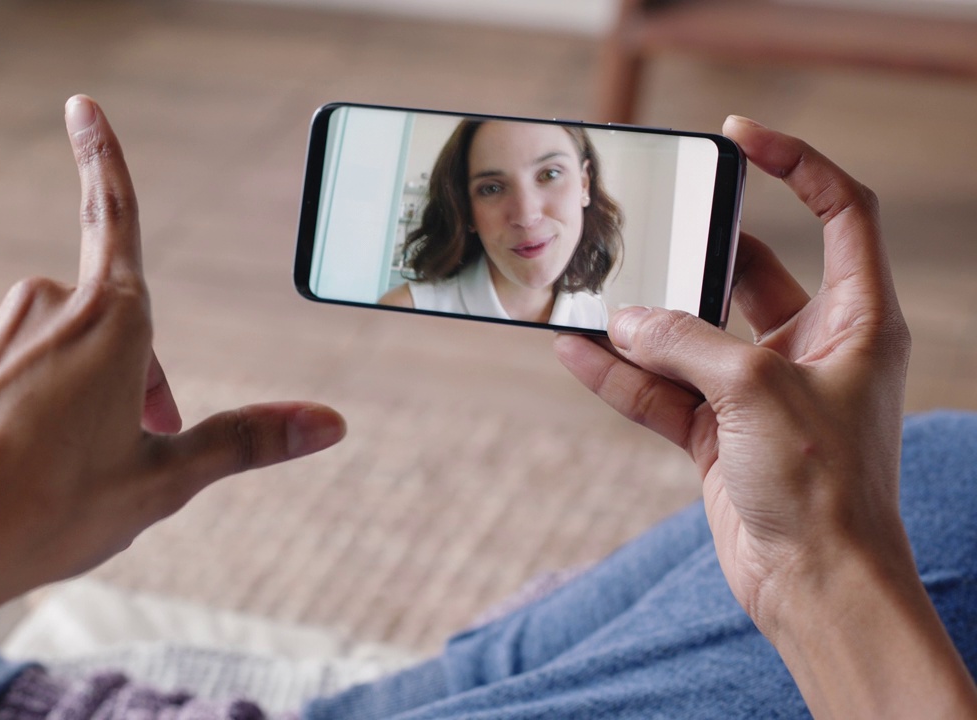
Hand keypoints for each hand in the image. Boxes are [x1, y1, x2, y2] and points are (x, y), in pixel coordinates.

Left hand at [0, 94, 346, 619]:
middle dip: (122, 373)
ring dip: (62, 386)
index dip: (104, 156)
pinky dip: (4, 398)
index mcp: (111, 321)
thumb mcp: (161, 482)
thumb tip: (331, 425)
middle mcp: (42, 304)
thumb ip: (245, 440)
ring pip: (43, 344)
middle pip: (101, 318)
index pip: (116, 216)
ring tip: (55, 463)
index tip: (82, 106)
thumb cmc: (47, 512)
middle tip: (124, 451)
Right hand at [556, 116, 909, 629]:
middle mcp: (809, 346)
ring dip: (642, 323)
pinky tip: (574, 353)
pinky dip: (620, 375)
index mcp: (856, 319)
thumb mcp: (756, 391)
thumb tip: (622, 321)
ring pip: (691, 336)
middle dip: (695, 257)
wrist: (817, 587)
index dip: (798, 165)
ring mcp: (758, 392)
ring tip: (589, 300)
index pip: (840, 213)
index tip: (741, 139)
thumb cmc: (826, 487)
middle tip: (647, 231)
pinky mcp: (718, 434)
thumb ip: (684, 344)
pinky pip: (660, 390)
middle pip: (748, 272)